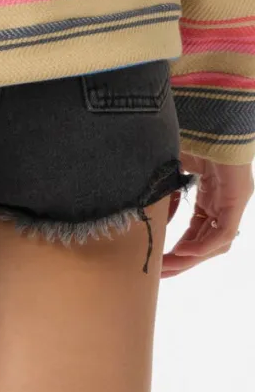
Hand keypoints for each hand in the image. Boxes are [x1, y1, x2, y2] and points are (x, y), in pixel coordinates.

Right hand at [160, 148, 252, 276]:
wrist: (209, 118)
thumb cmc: (192, 137)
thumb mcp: (171, 170)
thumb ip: (166, 194)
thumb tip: (155, 216)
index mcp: (211, 197)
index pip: (197, 232)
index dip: (179, 248)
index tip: (159, 260)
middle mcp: (224, 204)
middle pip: (205, 242)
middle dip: (182, 260)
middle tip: (161, 272)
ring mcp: (232, 203)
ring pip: (215, 242)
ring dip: (191, 258)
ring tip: (169, 267)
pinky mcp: (237, 200)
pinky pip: (223, 232)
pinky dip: (203, 245)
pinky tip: (185, 252)